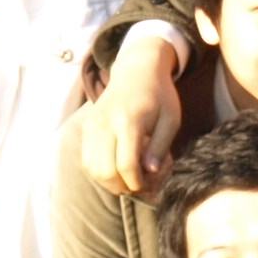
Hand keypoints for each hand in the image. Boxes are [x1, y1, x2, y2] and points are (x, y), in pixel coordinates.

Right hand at [82, 25, 184, 194]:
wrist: (137, 71)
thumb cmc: (159, 96)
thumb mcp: (171, 120)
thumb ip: (160, 147)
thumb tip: (150, 173)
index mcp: (128, 121)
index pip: (126, 165)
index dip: (137, 182)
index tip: (149, 185)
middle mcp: (105, 123)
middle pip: (105, 171)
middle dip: (123, 186)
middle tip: (139, 184)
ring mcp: (92, 125)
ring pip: (93, 169)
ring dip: (111, 182)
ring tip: (129, 178)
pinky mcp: (86, 127)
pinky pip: (87, 160)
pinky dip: (101, 173)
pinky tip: (118, 170)